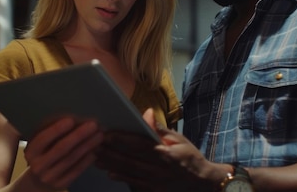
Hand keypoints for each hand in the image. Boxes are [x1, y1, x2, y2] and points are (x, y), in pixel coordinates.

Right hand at [23, 117, 103, 189]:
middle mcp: (38, 166)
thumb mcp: (41, 146)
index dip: (56, 130)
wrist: (39, 181)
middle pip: (61, 148)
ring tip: (99, 135)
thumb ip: (52, 135)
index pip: (43, 139)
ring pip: (71, 159)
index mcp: (31, 152)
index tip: (71, 119)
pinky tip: (95, 151)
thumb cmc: (44, 155)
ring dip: (87, 146)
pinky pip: (76, 170)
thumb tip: (76, 119)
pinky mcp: (61, 184)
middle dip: (79, 135)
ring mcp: (49, 177)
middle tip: (93, 124)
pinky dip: (87, 160)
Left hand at [96, 109, 228, 191]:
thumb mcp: (180, 140)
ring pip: (129, 172)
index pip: (139, 144)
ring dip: (111, 164)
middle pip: (129, 159)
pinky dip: (122, 178)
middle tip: (93, 144)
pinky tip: (110, 173)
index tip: (107, 133)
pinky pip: (135, 183)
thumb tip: (146, 113)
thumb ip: (160, 129)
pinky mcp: (154, 191)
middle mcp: (159, 168)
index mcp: (166, 153)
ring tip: (95, 157)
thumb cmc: (190, 158)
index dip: (122, 139)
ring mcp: (156, 182)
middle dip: (110, 152)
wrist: (204, 184)